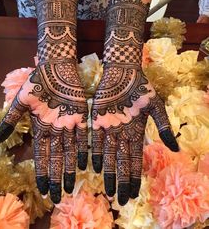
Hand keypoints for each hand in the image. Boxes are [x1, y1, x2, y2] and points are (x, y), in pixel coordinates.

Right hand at [0, 59, 87, 203]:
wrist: (55, 68)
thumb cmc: (36, 83)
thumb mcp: (20, 102)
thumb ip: (10, 121)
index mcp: (40, 128)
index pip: (41, 156)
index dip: (42, 172)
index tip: (42, 190)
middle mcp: (54, 130)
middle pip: (56, 158)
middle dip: (56, 177)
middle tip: (58, 197)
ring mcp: (68, 125)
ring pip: (69, 151)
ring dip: (70, 169)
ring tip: (70, 187)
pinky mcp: (80, 117)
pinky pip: (82, 137)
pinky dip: (82, 150)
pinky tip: (83, 165)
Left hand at [91, 65, 178, 205]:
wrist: (123, 72)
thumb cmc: (140, 88)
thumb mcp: (156, 106)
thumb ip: (164, 126)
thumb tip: (175, 149)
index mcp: (137, 132)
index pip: (135, 160)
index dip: (135, 177)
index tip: (134, 193)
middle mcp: (122, 134)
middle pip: (122, 162)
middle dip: (122, 181)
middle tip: (121, 200)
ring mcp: (109, 128)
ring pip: (108, 155)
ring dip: (109, 173)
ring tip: (109, 190)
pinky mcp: (97, 120)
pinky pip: (96, 140)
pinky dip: (95, 154)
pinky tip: (95, 168)